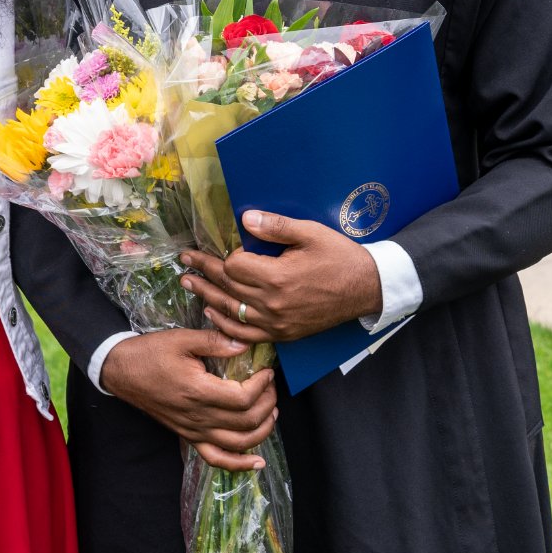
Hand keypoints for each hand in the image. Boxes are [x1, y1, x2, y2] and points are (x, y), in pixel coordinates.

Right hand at [99, 328, 277, 470]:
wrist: (122, 372)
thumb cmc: (150, 353)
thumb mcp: (182, 339)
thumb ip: (216, 341)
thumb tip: (245, 344)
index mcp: (198, 391)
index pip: (243, 398)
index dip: (263, 385)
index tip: (267, 371)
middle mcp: (198, 417)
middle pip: (246, 421)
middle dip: (268, 404)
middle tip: (271, 386)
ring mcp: (194, 431)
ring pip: (238, 444)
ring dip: (262, 430)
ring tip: (271, 412)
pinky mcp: (189, 437)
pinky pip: (216, 459)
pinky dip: (239, 464)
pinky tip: (257, 463)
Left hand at [182, 211, 382, 345]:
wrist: (367, 288)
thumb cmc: (340, 257)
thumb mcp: (311, 233)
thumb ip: (276, 227)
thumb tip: (245, 218)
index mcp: (277, 277)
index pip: (234, 267)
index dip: (225, 255)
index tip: (224, 247)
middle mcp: (273, 303)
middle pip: (227, 287)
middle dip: (203, 272)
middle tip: (184, 261)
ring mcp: (277, 322)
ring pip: (231, 312)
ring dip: (206, 297)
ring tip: (188, 284)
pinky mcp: (283, 334)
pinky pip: (247, 334)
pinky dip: (226, 325)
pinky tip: (213, 314)